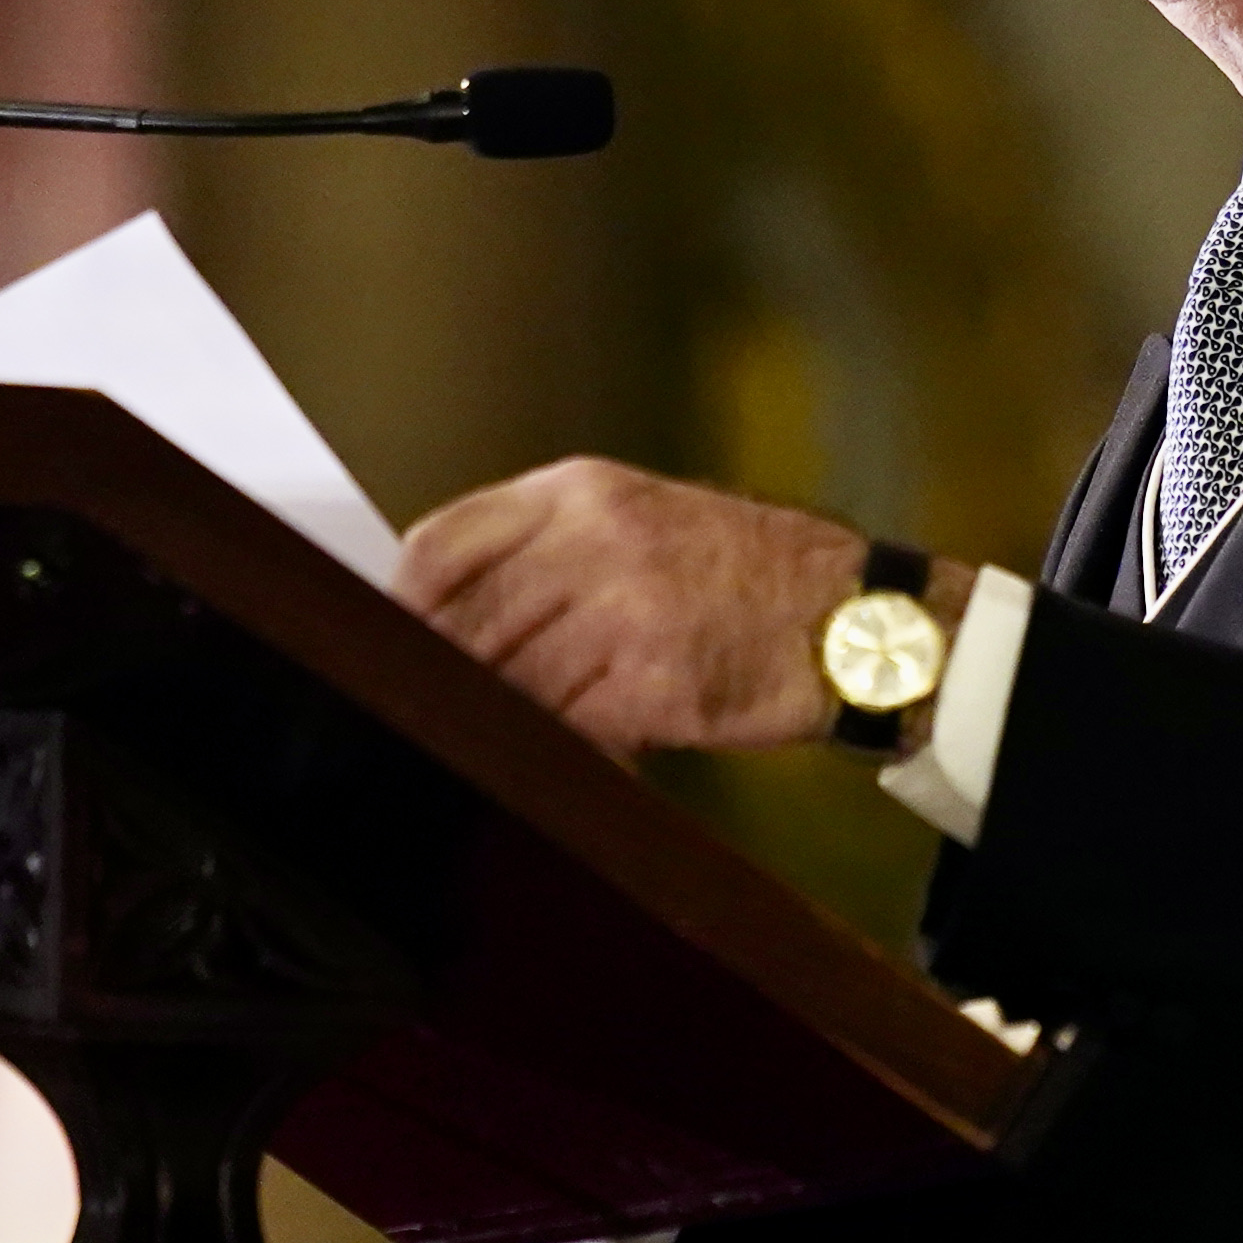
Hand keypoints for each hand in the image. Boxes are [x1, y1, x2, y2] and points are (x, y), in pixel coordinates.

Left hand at [397, 458, 878, 759]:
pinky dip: (564, 751)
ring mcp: (625, 611)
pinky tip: (584, 751)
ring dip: (504, 721)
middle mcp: (596, 540)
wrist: (853, 616)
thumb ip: (547, 547)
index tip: (390, 644)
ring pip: (510, 682)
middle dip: (448, 676)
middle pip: (464, 623)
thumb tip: (446, 610)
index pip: (442, 543)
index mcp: (581, 491)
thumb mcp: (641, 517)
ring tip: (511, 738)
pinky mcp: (654, 682)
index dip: (401, 604)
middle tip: (434, 710)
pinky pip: (570, 730)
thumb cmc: (746, 572)